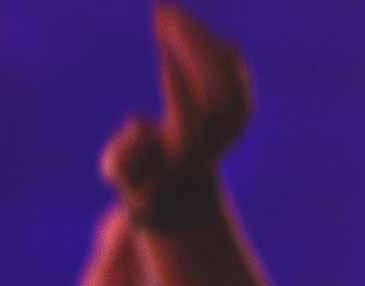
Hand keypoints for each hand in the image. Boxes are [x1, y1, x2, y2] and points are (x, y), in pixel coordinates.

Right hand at [99, 2, 252, 225]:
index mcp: (188, 158)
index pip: (194, 127)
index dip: (182, 97)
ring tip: (162, 10)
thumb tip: (141, 121)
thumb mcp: (123, 178)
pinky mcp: (241, 102)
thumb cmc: (143, 181)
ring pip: (228, 72)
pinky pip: (231, 61)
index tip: (164, 67)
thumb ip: (123, 162)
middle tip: (162, 19)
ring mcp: (236, 121)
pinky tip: (178, 19)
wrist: (184, 189)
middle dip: (193, 52)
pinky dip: (206, 36)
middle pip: (218, 95)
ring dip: (198, 36)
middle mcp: (219, 138)